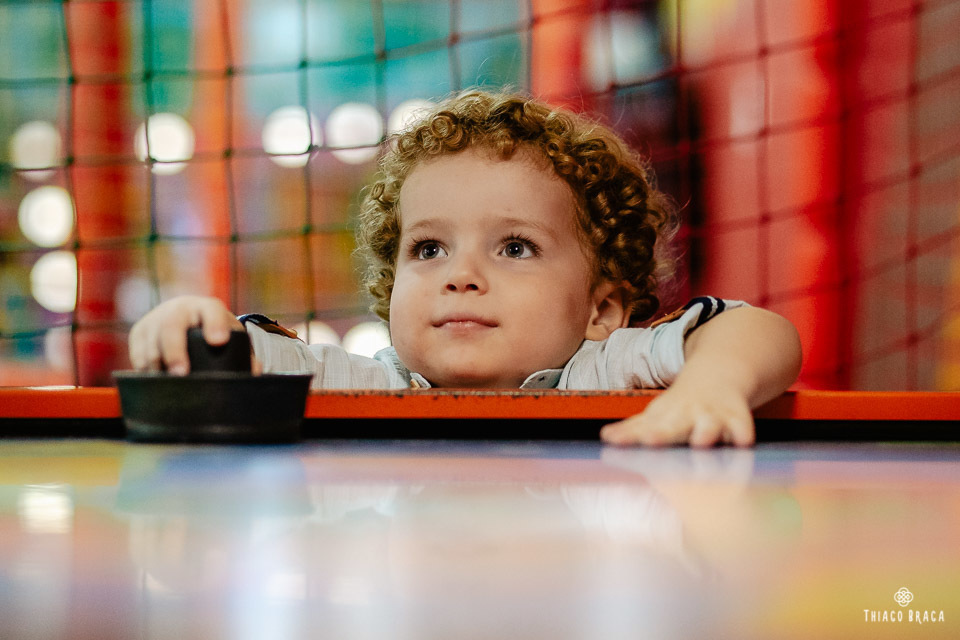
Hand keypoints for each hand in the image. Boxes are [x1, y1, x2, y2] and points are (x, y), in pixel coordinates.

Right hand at [128, 295, 243, 374]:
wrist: (186, 315)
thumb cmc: (214, 331)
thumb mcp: (230, 337)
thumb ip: (244, 355)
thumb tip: (255, 372)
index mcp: (207, 307)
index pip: (212, 311)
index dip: (215, 325)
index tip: (219, 342)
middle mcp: (179, 308)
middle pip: (172, 326)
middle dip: (175, 351)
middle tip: (181, 374)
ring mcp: (156, 318)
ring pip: (151, 341)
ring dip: (156, 364)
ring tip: (166, 384)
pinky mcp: (139, 332)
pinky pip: (137, 352)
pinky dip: (144, 368)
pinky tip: (152, 381)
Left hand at [599, 383, 754, 447]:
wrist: (718, 374)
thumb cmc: (682, 405)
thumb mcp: (657, 415)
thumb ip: (634, 430)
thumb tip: (606, 437)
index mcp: (663, 417)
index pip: (642, 428)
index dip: (628, 435)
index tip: (612, 440)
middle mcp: (685, 415)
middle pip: (672, 427)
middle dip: (661, 434)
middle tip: (650, 441)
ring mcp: (711, 415)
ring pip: (708, 425)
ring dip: (705, 433)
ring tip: (700, 443)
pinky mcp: (738, 418)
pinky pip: (742, 426)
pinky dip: (742, 434)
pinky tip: (743, 443)